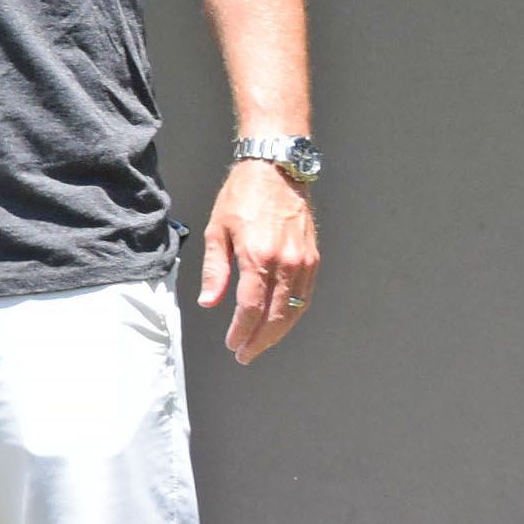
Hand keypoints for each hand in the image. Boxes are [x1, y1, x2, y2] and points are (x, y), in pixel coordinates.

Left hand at [199, 160, 318, 363]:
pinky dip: (294, 313)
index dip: (241, 331)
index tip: (232, 344)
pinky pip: (305, 294)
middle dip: (260, 340)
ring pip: (295, 309)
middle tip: (245, 354)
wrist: (275, 169)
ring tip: (261, 344)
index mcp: (257, 256)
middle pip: (275, 315)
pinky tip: (280, 321)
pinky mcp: (313, 257)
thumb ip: (215, 270)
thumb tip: (210, 302)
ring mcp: (303, 260)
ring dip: (278, 332)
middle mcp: (285, 262)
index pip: (251, 308)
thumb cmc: (241, 196)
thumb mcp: (217, 230)